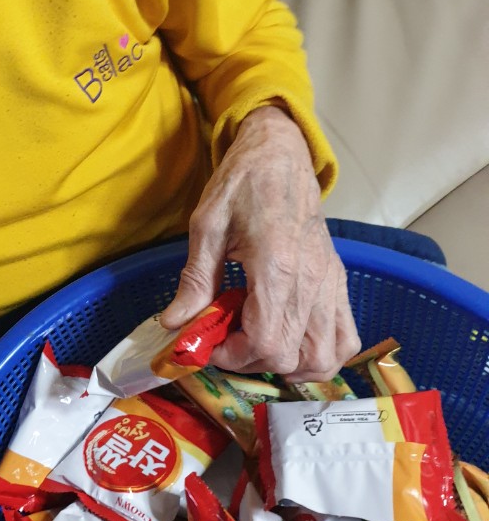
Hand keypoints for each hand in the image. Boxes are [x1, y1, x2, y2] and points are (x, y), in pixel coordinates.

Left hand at [160, 106, 359, 380]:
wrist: (281, 155)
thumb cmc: (242, 184)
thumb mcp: (207, 226)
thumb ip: (195, 280)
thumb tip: (174, 324)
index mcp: (276, 266)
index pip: (267, 341)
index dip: (235, 356)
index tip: (211, 343)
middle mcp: (312, 281)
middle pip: (292, 357)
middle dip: (252, 361)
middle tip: (227, 340)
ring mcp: (330, 284)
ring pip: (325, 358)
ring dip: (289, 365)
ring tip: (258, 343)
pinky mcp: (338, 282)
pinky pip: (345, 339)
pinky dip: (320, 354)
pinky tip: (291, 341)